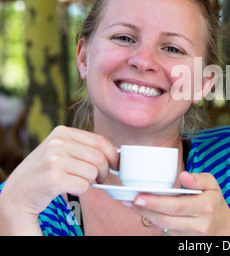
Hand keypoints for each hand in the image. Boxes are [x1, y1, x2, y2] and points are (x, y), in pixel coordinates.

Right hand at [0, 126, 118, 233]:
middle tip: (98, 179)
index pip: (100, 141)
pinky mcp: (53, 179)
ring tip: (77, 182)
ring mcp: (54, 160)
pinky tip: (68, 188)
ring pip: (93, 173)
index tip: (117, 165)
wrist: (17, 193)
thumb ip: (84, 148)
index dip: (113, 155)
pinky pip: (84, 186)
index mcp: (62, 132)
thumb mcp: (61, 151)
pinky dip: (81, 191)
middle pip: (100, 158)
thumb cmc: (45, 172)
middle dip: (104, 172)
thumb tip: (116, 152)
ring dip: (91, 182)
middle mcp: (57, 143)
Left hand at [128, 171, 229, 235]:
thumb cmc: (215, 204)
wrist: (224, 231)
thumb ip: (199, 179)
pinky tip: (147, 212)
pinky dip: (156, 222)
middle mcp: (198, 224)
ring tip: (133, 204)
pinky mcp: (184, 242)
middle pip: (165, 219)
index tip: (139, 197)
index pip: (176, 206)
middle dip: (144, 210)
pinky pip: (166, 232)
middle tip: (129, 200)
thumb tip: (183, 175)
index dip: (155, 202)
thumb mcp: (214, 186)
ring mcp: (191, 236)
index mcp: (205, 207)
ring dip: (146, 216)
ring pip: (163, 227)